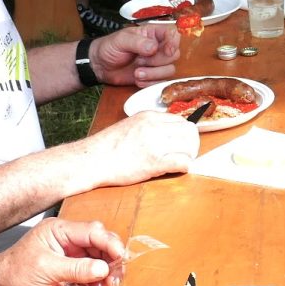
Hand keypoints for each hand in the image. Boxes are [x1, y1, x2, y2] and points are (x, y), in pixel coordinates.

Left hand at [0, 217, 128, 285]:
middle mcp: (70, 243)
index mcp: (62, 231)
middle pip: (103, 248)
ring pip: (100, 266)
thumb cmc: (15, 273)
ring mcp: (72, 260)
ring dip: (101, 281)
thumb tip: (104, 269)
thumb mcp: (46, 268)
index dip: (111, 243)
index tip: (120, 258)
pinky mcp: (72, 276)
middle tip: (112, 282)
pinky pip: (92, 280)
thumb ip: (77, 268)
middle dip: (110, 265)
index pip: (94, 231)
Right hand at [70, 110, 196, 188]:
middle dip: (192, 143)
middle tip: (188, 153)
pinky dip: (185, 167)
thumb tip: (168, 133)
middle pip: (188, 132)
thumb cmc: (108, 146)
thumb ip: (149, 126)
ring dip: (190, 155)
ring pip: (189, 146)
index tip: (183, 141)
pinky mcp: (154, 163)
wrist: (92, 160)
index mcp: (148, 116)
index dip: (185, 132)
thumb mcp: (130, 125)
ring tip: (183, 161)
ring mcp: (155, 144)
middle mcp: (154, 127)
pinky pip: (182, 163)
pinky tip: (179, 168)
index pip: (180, 120)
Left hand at [90, 21, 179, 86]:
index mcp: (152, 34)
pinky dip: (149, 83)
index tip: (167, 50)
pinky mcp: (152, 77)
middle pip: (174, 55)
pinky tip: (137, 79)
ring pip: (169, 70)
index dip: (174, 42)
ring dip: (153, 74)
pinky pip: (161, 82)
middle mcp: (158, 48)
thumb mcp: (120, 40)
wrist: (99, 66)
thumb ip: (138, 42)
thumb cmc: (109, 48)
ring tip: (136, 73)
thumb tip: (153, 48)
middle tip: (140, 61)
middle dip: (158, 61)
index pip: (173, 34)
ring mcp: (155, 63)